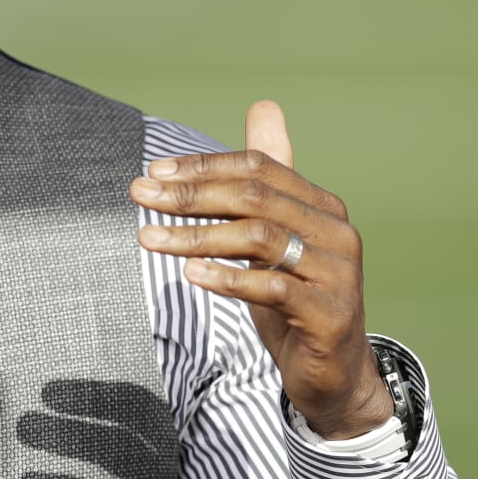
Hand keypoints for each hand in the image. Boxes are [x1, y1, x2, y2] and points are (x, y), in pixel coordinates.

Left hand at [130, 100, 390, 436]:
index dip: (204, 166)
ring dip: (198, 236)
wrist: (334, 373)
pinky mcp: (328, 313)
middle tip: (141, 196)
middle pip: (255, 197)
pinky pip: (272, 288)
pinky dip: (229, 279)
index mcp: (321, 206)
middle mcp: (335, 231)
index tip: (154, 173)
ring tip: (150, 239)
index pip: (259, 167)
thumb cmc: (295, 300)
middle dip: (192, 195)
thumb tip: (263, 105)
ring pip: (259, 238)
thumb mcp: (276, 238)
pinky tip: (191, 275)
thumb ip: (266, 181)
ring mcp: (336, 273)